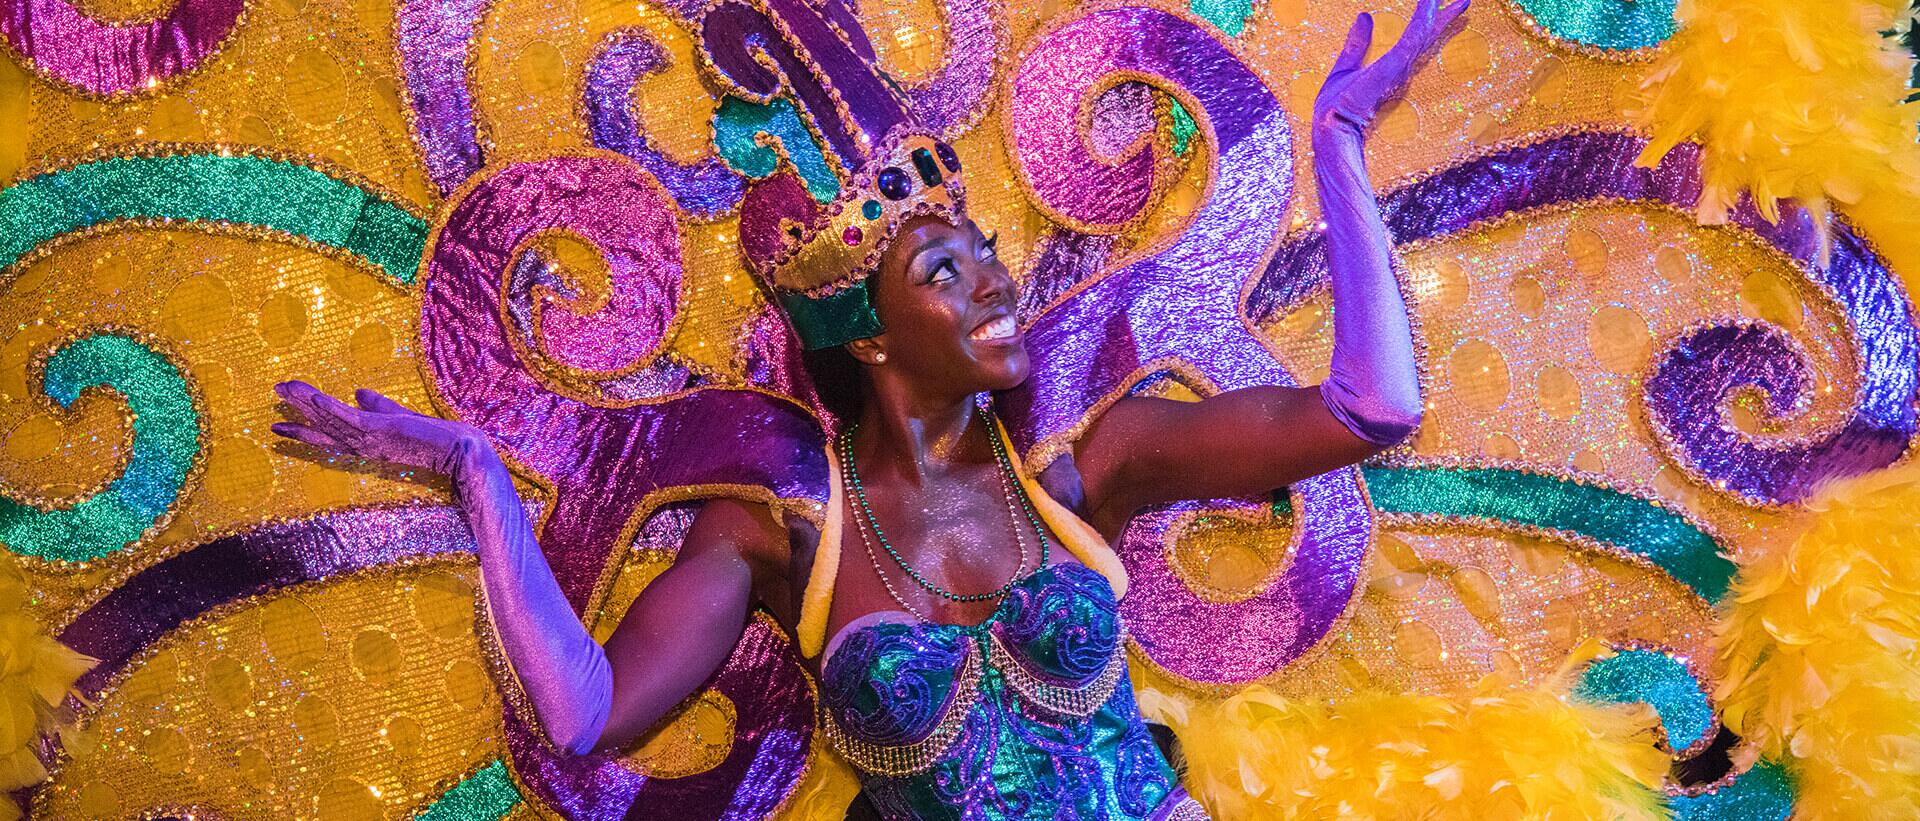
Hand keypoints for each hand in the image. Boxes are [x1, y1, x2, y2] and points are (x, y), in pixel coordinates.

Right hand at [271, 381, 486, 476]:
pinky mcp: (380, 431)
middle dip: (297, 410)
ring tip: (286, 387)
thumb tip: (358, 391)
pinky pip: (349, 418)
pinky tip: (314, 396)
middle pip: (322, 425)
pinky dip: (330, 407)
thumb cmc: (432, 437)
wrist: (458, 451)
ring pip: (331, 419)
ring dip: (307, 402)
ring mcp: (370, 439)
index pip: (326, 435)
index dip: (303, 428)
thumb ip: (378, 405)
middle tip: (275, 391)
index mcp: (364, 441)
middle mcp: (362, 444)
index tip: (278, 424)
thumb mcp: (399, 416)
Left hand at [1312, 0, 1469, 135]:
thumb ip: (1357, 44)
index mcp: (1390, 68)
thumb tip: (1365, 16)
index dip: (1430, 21)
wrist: (1330, 128)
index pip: (1415, 40)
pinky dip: (1420, 22)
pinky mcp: (1388, 70)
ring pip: (1421, 36)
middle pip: (1425, 37)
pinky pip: (1409, 41)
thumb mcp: (1345, 68)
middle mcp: (1398, 69)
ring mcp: (1395, 70)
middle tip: (1463, 1)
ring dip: (1436, 15)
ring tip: (1457, 0)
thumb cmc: (1335, 108)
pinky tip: (1428, 4)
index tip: (1441, 3)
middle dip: (1444, 17)